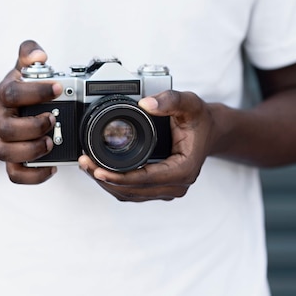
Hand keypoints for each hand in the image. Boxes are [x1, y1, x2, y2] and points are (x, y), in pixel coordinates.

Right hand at [0, 40, 62, 183]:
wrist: (5, 114)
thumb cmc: (19, 91)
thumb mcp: (22, 68)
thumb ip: (29, 53)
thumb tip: (39, 54)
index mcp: (5, 95)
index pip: (12, 94)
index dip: (35, 91)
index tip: (58, 88)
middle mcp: (1, 120)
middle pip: (6, 128)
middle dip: (32, 126)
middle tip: (53, 119)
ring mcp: (4, 142)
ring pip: (6, 153)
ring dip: (31, 150)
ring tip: (51, 143)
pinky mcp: (12, 160)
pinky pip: (15, 174)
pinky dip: (33, 175)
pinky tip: (52, 167)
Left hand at [78, 90, 214, 201]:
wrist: (211, 130)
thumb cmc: (200, 119)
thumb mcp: (189, 103)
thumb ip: (170, 100)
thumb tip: (146, 104)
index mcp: (183, 170)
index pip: (144, 180)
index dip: (118, 177)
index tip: (97, 170)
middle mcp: (176, 185)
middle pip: (132, 191)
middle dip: (106, 180)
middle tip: (84, 164)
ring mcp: (168, 189)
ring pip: (130, 194)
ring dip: (107, 184)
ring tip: (87, 166)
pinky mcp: (160, 188)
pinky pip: (133, 191)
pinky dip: (115, 183)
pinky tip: (100, 171)